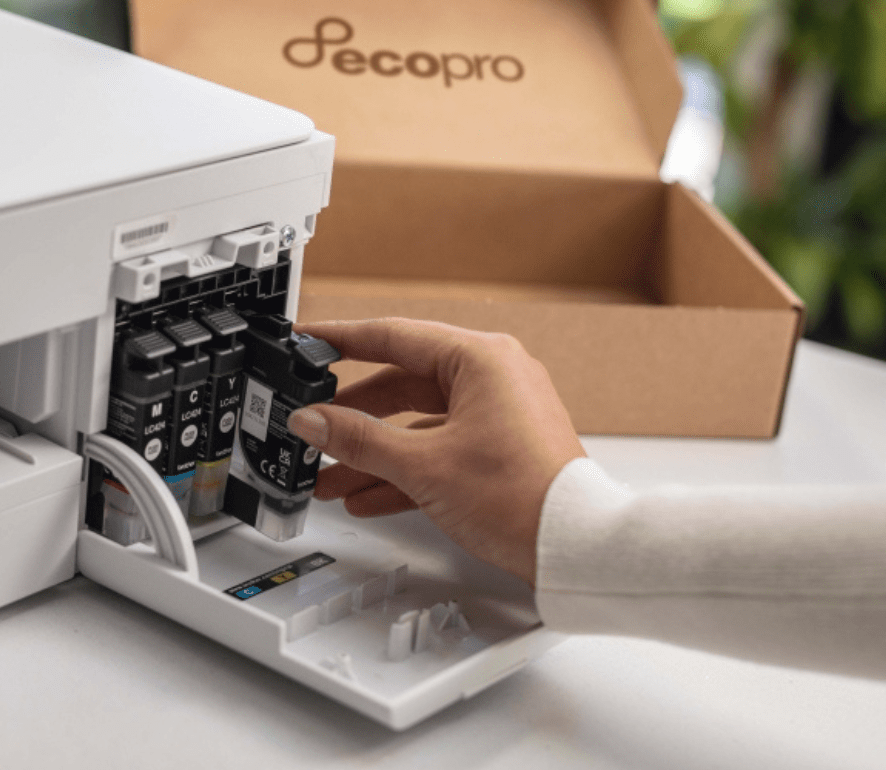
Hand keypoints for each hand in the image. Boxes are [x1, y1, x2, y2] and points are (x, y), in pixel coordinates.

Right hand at [286, 318, 585, 585]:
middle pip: (403, 383)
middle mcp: (494, 375)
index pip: (393, 336)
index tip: (309, 340)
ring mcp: (500, 411)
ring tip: (331, 474)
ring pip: (419, 421)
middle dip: (354, 415)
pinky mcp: (502, 445)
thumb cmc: (526, 498)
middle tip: (313, 422)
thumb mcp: (424, 466)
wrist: (576, 549)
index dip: (341, 339)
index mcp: (481, 358)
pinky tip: (369, 493)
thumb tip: (314, 420)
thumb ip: (359, 440)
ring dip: (375, 450)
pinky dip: (406, 467)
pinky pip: (440, 445)